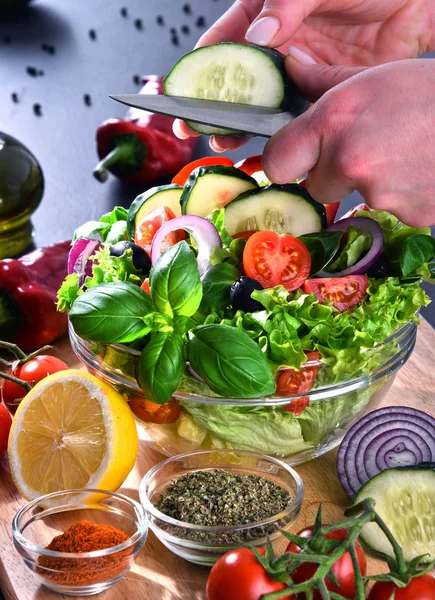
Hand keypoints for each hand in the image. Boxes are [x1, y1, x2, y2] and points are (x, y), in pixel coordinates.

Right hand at [174, 0, 434, 147]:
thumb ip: (285, 6)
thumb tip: (257, 39)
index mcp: (263, 14)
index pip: (222, 44)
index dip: (199, 73)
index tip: (184, 99)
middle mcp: (276, 45)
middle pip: (236, 82)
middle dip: (216, 109)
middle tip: (199, 133)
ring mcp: (298, 69)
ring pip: (263, 103)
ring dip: (245, 126)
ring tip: (227, 144)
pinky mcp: (321, 90)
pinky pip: (297, 113)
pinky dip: (283, 130)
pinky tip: (270, 143)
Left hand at [263, 56, 434, 226]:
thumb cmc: (432, 92)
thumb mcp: (375, 76)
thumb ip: (325, 81)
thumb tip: (291, 69)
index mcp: (335, 120)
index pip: (278, 161)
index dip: (287, 159)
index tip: (296, 155)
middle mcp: (350, 160)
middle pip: (314, 185)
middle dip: (330, 172)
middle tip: (361, 148)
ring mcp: (379, 192)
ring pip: (353, 197)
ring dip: (368, 182)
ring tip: (400, 152)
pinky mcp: (407, 214)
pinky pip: (388, 209)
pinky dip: (399, 194)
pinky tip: (417, 168)